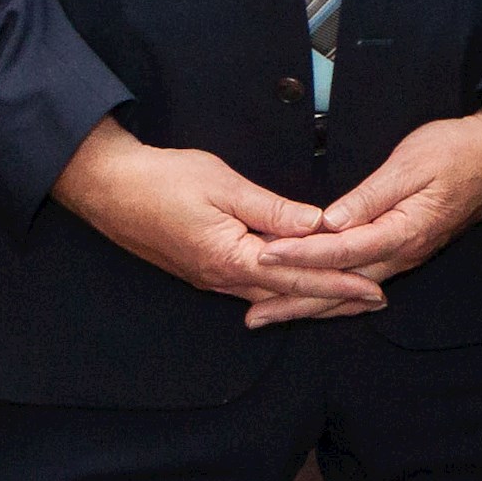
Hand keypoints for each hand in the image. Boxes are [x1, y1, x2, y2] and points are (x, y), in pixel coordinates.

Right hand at [48, 116, 385, 316]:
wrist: (106, 187)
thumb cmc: (162, 180)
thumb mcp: (224, 185)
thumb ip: (274, 209)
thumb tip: (318, 225)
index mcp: (231, 258)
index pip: (299, 277)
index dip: (340, 284)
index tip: (374, 290)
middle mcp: (221, 278)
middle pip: (289, 293)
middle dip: (333, 299)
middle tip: (375, 301)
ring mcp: (209, 277)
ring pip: (270, 293)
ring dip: (309, 296)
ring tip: (345, 298)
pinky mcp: (201, 269)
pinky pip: (250, 286)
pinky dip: (280, 288)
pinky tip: (294, 286)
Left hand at [249, 108, 481, 322]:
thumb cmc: (457, 150)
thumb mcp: (410, 164)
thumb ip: (370, 196)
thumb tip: (329, 222)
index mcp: (402, 231)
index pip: (340, 251)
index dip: (299, 255)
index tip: (262, 256)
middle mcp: (403, 253)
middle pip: (341, 285)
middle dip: (295, 301)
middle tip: (254, 317)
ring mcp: (407, 256)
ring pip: (351, 290)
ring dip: (312, 305)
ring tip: (273, 316)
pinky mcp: (408, 251)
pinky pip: (364, 281)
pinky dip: (336, 295)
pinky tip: (319, 300)